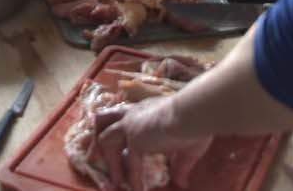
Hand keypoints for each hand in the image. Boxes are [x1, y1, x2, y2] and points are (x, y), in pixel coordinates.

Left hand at [94, 98, 212, 189]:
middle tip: (100, 160)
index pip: (122, 117)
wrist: (192, 114)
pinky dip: (133, 178)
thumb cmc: (193, 123)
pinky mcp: (135, 140)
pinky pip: (130, 164)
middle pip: (103, 120)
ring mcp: (131, 127)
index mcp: (143, 110)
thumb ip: (180, 165)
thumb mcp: (187, 147)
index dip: (117, 130)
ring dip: (110, 161)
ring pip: (106, 140)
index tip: (117, 147)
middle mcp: (133, 115)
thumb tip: (182, 184)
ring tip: (116, 181)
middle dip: (99, 137)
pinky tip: (138, 189)